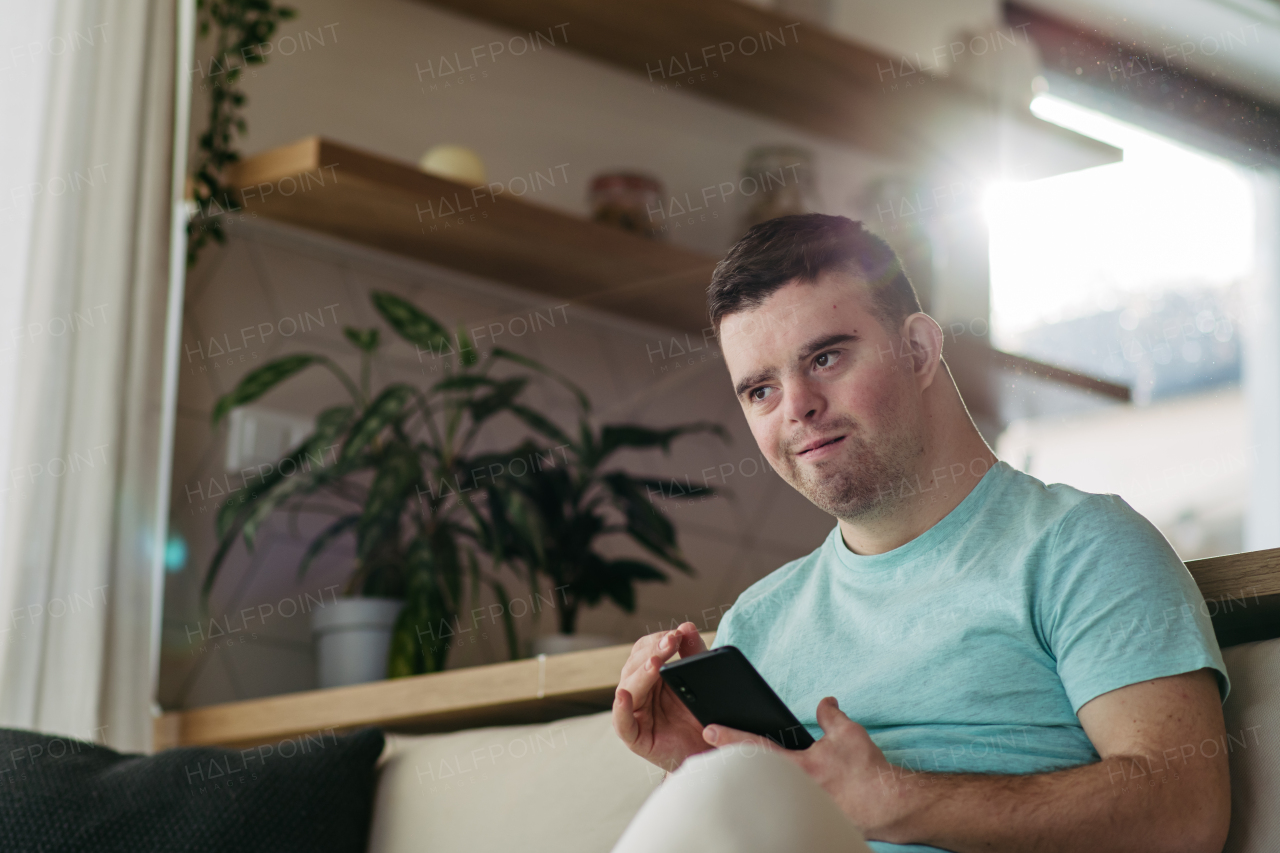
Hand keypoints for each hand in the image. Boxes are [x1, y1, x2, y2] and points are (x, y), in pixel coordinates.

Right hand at [612, 622, 711, 771]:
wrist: (709, 754)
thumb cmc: (701, 717)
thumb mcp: (702, 682)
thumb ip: (694, 654)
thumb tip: (687, 626)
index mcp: (651, 675)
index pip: (645, 649)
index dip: (658, 640)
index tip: (677, 633)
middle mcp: (639, 691)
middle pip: (635, 665)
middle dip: (653, 651)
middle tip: (671, 641)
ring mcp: (634, 713)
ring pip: (628, 688)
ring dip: (641, 673)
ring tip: (656, 662)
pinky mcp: (634, 737)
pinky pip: (622, 722)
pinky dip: (621, 709)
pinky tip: (624, 695)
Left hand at [703, 696, 910, 840]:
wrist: (887, 806)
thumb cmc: (866, 771)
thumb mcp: (848, 732)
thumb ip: (830, 715)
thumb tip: (825, 702)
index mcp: (797, 765)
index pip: (755, 747)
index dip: (729, 736)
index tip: (708, 730)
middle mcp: (793, 788)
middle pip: (754, 776)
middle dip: (735, 767)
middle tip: (711, 756)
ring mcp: (800, 806)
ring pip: (769, 794)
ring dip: (757, 785)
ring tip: (741, 776)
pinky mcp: (809, 818)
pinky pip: (786, 807)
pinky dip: (778, 800)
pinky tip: (777, 796)